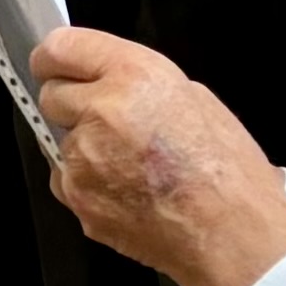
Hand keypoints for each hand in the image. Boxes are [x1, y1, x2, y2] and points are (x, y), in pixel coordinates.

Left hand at [34, 28, 285, 285]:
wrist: (233, 236)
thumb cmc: (229, 172)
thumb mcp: (197, 100)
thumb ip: (140, 84)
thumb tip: (108, 83)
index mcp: (134, 76)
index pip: (60, 48)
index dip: (54, 59)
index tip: (53, 66)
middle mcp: (102, 110)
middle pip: (51, 95)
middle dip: (72, 106)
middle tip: (107, 124)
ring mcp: (83, 157)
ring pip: (59, 141)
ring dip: (84, 149)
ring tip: (131, 168)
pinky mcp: (77, 196)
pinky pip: (66, 180)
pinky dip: (88, 184)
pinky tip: (127, 193)